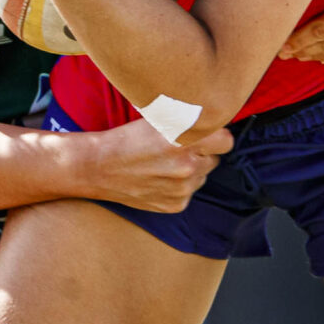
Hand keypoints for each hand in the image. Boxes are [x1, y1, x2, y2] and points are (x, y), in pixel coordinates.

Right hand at [81, 118, 234, 213]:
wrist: (98, 168)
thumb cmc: (127, 138)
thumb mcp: (157, 118)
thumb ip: (188, 120)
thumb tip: (215, 117)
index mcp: (183, 140)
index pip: (226, 141)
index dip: (215, 136)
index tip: (204, 135)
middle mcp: (186, 167)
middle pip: (214, 159)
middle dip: (201, 153)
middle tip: (177, 147)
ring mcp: (182, 189)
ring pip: (202, 176)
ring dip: (191, 170)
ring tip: (164, 163)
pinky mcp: (175, 205)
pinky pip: (190, 192)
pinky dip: (179, 185)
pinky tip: (159, 178)